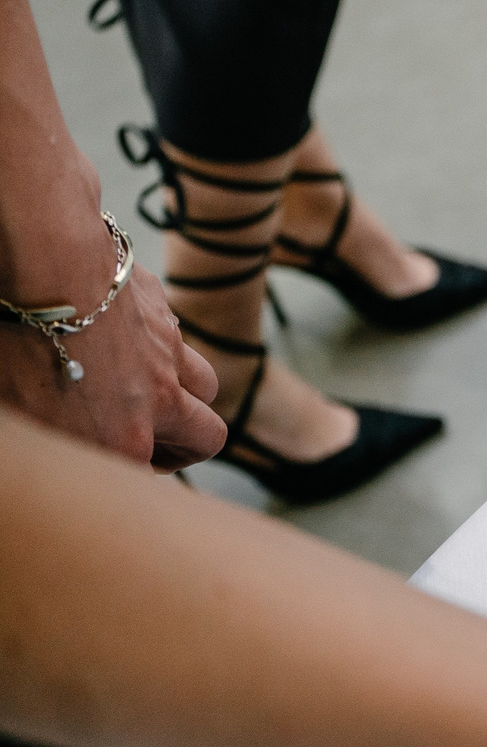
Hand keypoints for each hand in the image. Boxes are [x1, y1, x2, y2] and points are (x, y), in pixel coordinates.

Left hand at [0, 204, 223, 470]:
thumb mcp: (15, 413)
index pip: (145, 479)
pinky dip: (158, 342)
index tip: (108, 467)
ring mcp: (167, 355)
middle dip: (185, 443)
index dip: (131, 476)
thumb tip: (45, 435)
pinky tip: (117, 331)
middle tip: (153, 438)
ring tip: (147, 386)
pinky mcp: (163, 313)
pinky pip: (175, 337)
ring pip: (204, 385)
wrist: (45, 267)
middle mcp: (156, 403)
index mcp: (119, 441)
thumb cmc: (17, 342)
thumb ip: (49, 437)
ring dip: (186, 392)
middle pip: (207, 437)